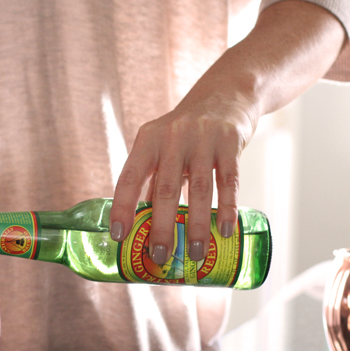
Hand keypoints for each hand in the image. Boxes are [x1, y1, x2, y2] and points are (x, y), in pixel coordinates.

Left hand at [110, 0, 346, 264]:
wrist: (226, 93)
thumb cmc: (185, 131)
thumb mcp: (161, 146)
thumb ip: (151, 179)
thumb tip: (138, 224)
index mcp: (147, 140)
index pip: (129, 178)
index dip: (121, 208)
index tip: (118, 236)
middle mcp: (172, 137)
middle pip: (165, 190)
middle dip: (162, 227)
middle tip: (160, 256)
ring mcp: (203, 139)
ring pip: (199, 189)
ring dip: (197, 226)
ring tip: (195, 254)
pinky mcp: (230, 142)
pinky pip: (229, 181)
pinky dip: (226, 208)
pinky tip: (225, 231)